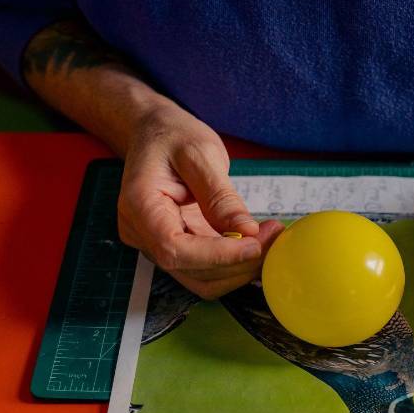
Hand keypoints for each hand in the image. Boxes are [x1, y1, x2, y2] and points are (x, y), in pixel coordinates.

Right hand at [118, 104, 283, 298]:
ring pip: (201, 279)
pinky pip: (206, 269)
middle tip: (274, 236)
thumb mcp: (199, 153)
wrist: (155, 133)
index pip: (174, 249)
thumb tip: (247, 232)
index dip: (217, 255)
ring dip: (240, 268)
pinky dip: (234, 263)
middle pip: (191, 270)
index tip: (255, 246)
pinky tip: (257, 242)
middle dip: (237, 262)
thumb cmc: (172, 136)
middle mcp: (141, 233)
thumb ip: (220, 196)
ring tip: (269, 238)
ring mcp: (156, 244)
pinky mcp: (176, 248)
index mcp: (139, 206)